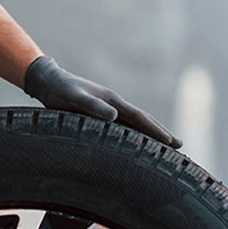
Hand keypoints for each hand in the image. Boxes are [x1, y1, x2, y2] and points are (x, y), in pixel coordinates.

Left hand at [23, 55, 180, 148]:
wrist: (47, 81)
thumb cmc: (59, 91)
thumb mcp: (74, 99)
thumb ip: (92, 107)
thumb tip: (115, 117)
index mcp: (112, 101)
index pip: (140, 118)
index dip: (156, 131)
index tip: (172, 143)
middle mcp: (113, 104)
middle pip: (142, 121)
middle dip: (160, 134)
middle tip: (179, 147)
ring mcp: (107, 109)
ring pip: (133, 125)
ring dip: (148, 136)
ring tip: (163, 147)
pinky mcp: (98, 114)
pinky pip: (121, 127)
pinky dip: (132, 136)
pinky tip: (133, 145)